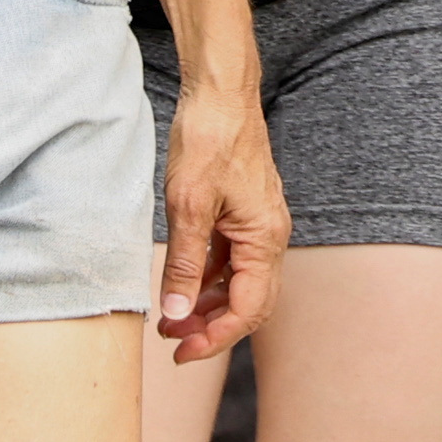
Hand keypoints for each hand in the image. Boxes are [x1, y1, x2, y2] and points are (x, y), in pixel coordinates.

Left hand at [155, 65, 287, 361]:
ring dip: (209, 304)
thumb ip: (184, 264)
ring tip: (172, 317)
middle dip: (212, 327)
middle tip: (173, 341)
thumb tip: (177, 313)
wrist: (220, 90)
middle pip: (249, 302)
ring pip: (239, 281)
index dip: (215, 338)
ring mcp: (258, 223)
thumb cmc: (209, 138)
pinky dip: (209, 276)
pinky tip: (184, 282)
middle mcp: (270, 235)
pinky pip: (232, 258)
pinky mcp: (244, 211)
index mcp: (265, 238)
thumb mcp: (188, 205)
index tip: (180, 352)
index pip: (247, 309)